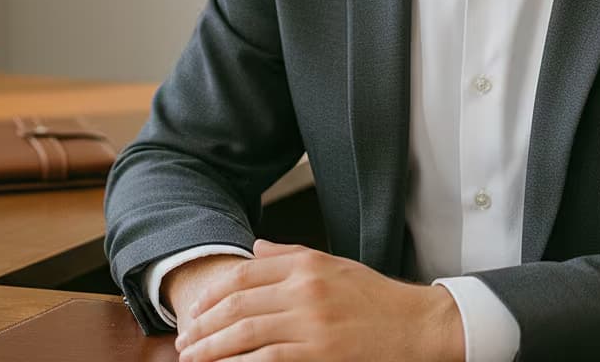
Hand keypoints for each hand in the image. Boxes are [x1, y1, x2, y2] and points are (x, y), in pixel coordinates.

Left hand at [174, 239, 464, 361]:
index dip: (212, 294)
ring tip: (193, 358)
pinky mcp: (319, 353)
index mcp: (307, 264)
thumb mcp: (334, 265)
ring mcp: (312, 322)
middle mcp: (306, 288)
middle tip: (184, 341)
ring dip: (212, 348)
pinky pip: (267, 359)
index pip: (245, 272)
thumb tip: (255, 248)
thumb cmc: (375, 298)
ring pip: (245, 332)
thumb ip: (291, 256)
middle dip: (203, 324)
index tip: (194, 311)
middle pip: (238, 303)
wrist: (415, 324)